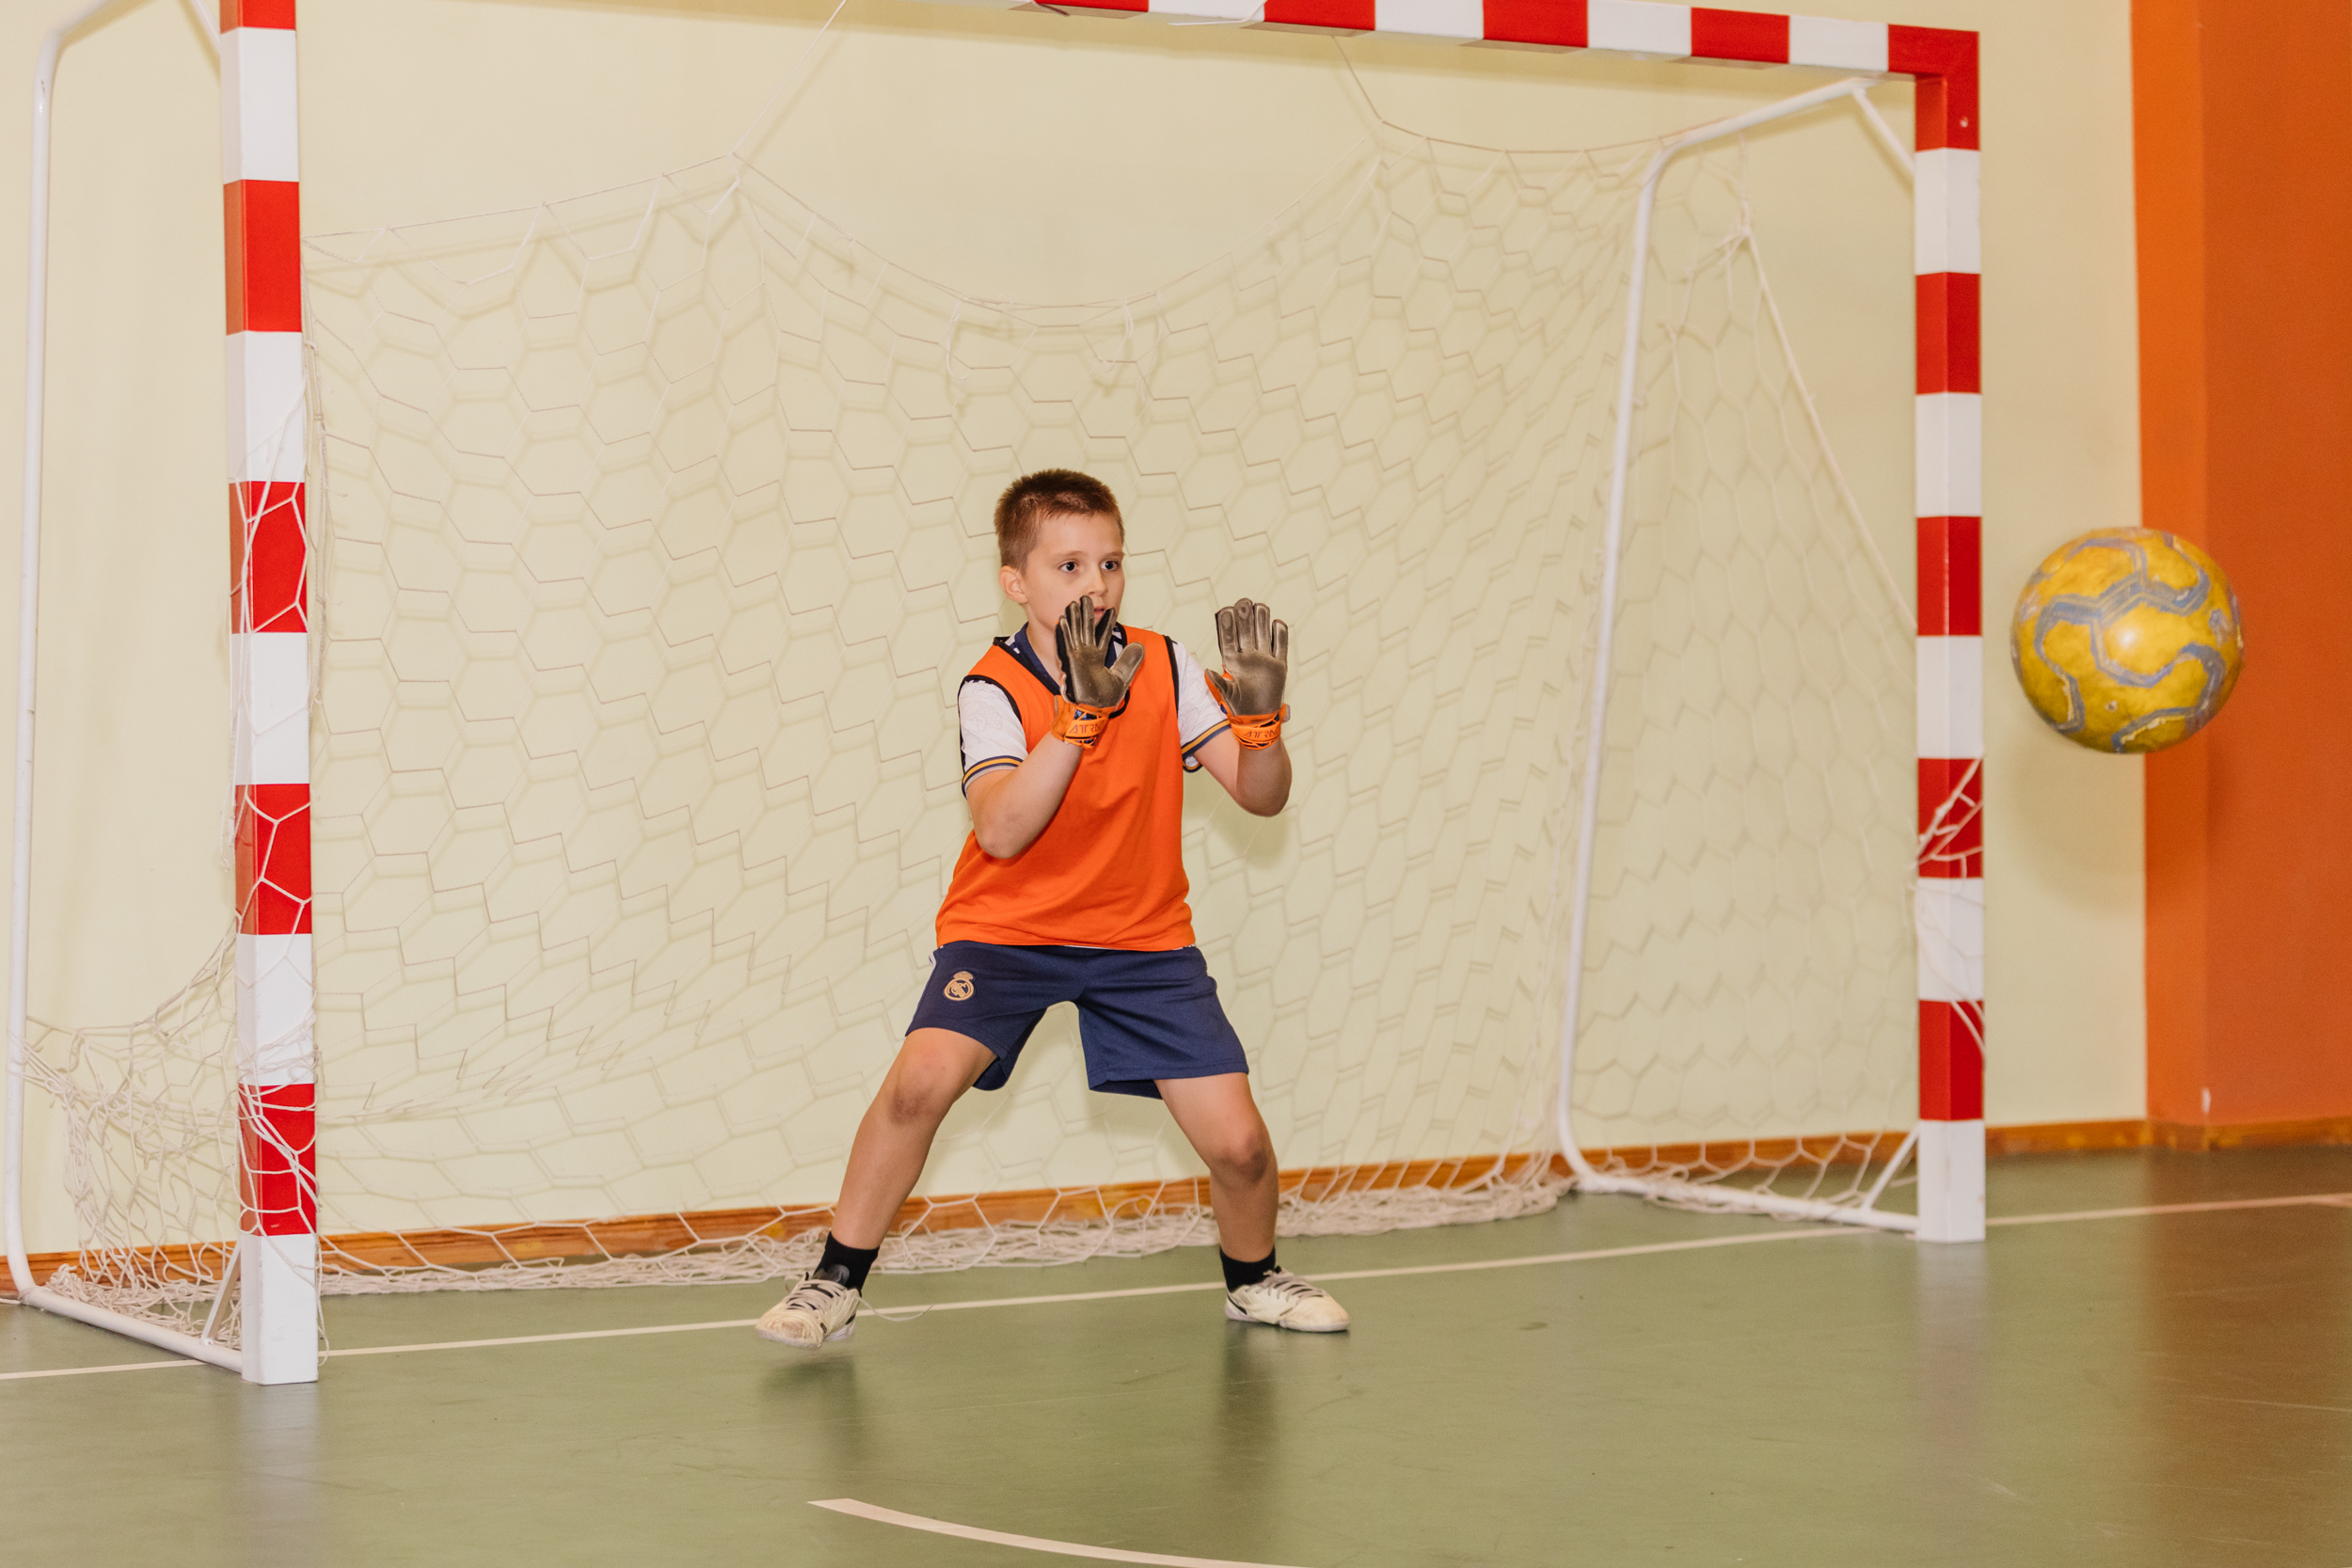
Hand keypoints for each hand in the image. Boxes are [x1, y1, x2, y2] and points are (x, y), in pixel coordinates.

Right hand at [1055, 596, 1145, 711]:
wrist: (1090, 710)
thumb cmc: (1102, 698)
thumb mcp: (1122, 677)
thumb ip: (1130, 661)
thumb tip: (1140, 645)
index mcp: (1097, 658)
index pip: (1103, 635)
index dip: (1107, 623)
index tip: (1111, 610)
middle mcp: (1086, 655)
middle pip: (1086, 629)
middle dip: (1086, 614)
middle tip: (1086, 598)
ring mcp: (1077, 657)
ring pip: (1076, 632)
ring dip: (1074, 618)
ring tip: (1074, 603)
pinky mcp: (1070, 661)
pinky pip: (1066, 643)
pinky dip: (1064, 632)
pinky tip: (1062, 619)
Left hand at [1205, 598, 1287, 716]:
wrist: (1259, 718)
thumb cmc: (1239, 706)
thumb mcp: (1227, 695)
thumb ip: (1219, 683)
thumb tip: (1207, 672)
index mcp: (1233, 661)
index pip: (1229, 639)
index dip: (1227, 626)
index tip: (1225, 611)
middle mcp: (1249, 657)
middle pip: (1247, 632)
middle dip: (1245, 617)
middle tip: (1243, 602)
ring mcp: (1264, 659)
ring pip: (1263, 634)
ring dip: (1262, 620)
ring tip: (1260, 606)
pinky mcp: (1279, 665)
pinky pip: (1281, 646)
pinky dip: (1280, 635)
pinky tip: (1278, 622)